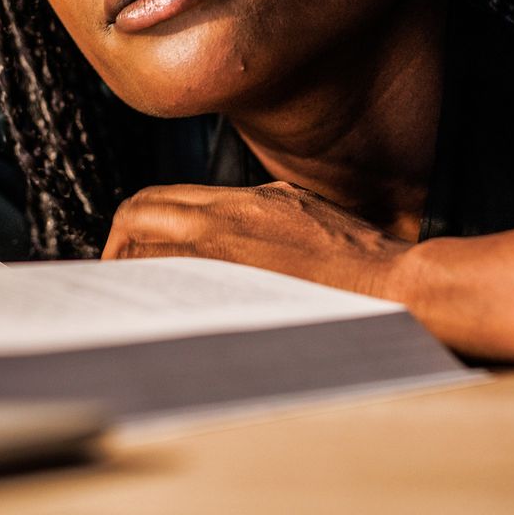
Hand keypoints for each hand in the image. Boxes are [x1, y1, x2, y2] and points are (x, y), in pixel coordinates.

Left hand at [102, 180, 513, 363]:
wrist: (397, 285)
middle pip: (143, 210)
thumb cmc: (364, 264)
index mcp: (249, 201)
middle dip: (117, 243)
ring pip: (149, 238)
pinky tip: (156, 315)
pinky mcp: (237, 274)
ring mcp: (231, 242)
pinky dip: (152, 290)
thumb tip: (237, 242)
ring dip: (129, 266)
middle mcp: (232, 213)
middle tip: (116, 277)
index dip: (135, 227)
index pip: (164, 199)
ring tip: (130, 301)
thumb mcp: (308, 219)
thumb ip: (267, 219)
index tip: (129, 255)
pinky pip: (171, 276)